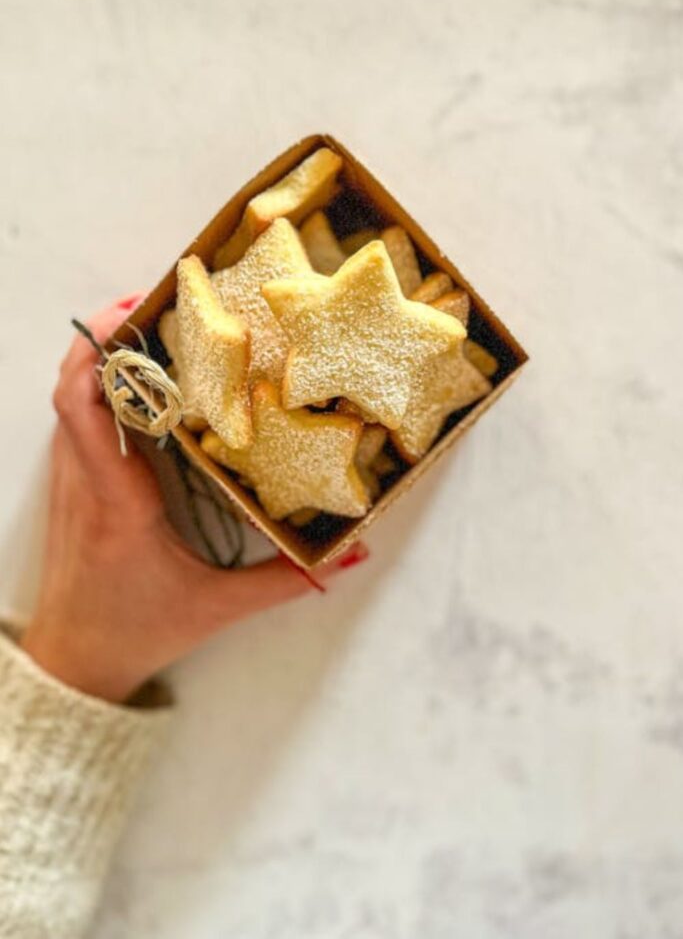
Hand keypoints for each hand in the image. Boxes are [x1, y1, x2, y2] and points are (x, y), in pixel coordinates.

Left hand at [21, 297, 367, 703]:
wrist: (76, 661)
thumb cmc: (137, 631)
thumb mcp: (217, 607)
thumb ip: (285, 580)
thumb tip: (351, 554)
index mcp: (116, 501)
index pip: (85, 408)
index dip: (99, 353)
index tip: (134, 311)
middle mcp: (84, 480)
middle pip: (72, 385)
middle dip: (106, 334)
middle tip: (159, 302)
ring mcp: (70, 480)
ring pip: (69, 399)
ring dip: (101, 356)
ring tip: (155, 328)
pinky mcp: (72, 486)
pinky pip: (75, 419)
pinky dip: (99, 386)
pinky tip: (141, 379)